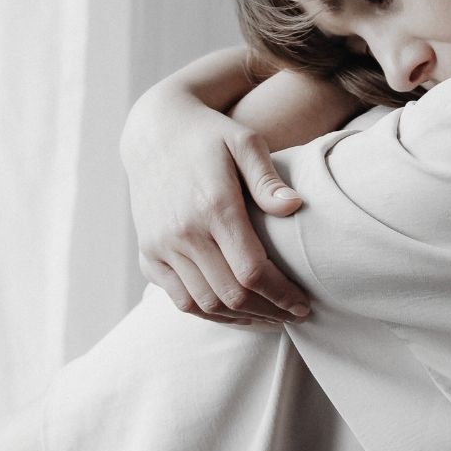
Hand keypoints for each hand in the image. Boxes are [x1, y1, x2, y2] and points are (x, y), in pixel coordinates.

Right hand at [121, 97, 311, 325]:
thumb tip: (295, 208)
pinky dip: (208, 313)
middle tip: (293, 316)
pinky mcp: (147, 253)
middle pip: (230, 295)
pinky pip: (178, 299)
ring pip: (204, 304)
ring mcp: (160, 246)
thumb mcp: (245, 141)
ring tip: (269, 318)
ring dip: (240, 319)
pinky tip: (234, 311)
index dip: (282, 296)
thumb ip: (268, 179)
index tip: (304, 304)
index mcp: (213, 206)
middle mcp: (183, 232)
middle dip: (269, 313)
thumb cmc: (209, 135)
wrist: (154, 131)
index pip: (252, 271)